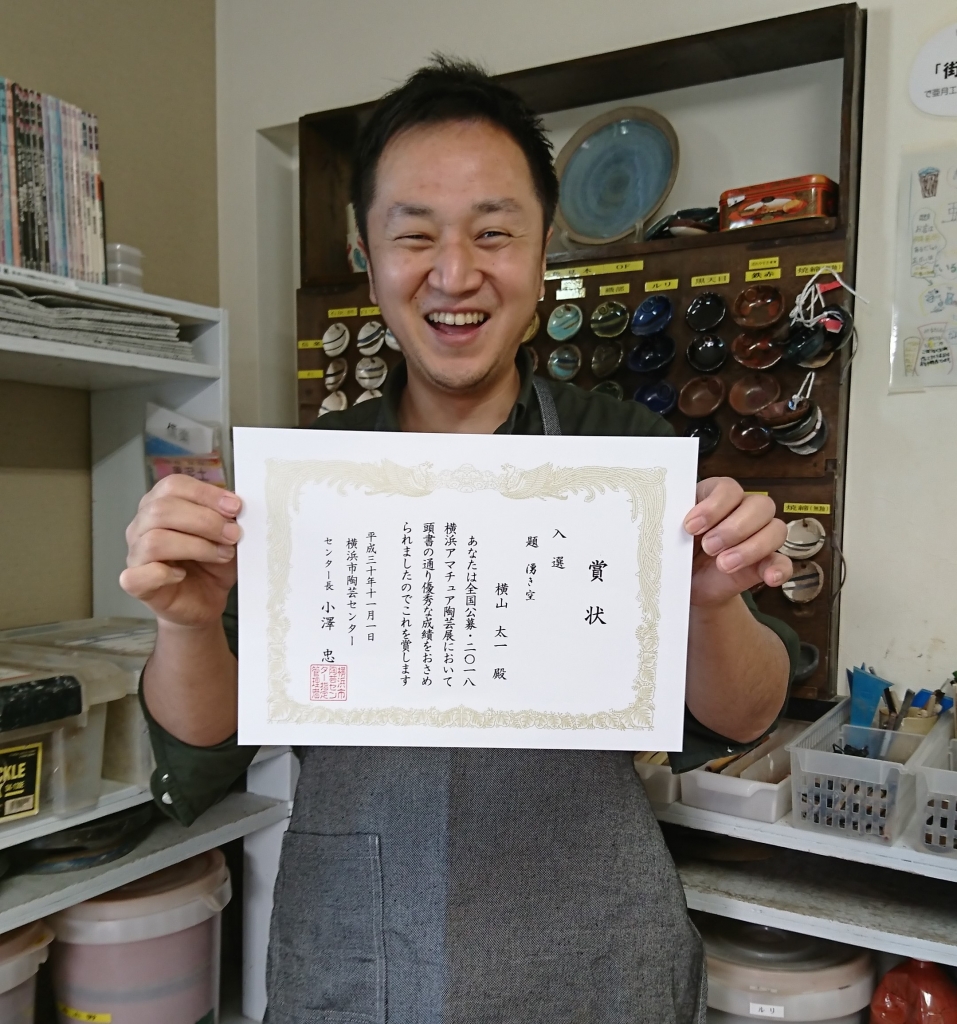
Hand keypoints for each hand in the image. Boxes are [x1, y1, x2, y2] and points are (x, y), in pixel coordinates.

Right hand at [120, 476, 241, 626]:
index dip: (205, 493)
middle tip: (233, 535)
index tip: (235, 507)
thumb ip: (226, 518)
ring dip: (196, 546)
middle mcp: (142, 526)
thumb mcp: (227, 536)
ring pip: (154, 540)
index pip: (173, 485)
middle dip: (205, 521)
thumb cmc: (212, 565)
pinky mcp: (135, 584)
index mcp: (161, 505)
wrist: (205, 602)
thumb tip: (234, 505)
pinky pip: (136, 575)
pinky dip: (162, 574)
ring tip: (222, 555)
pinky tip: (181, 575)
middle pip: (162, 509)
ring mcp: (135, 555)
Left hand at [683, 477, 790, 607]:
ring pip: (776, 529)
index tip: (691, 527)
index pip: (728, 488)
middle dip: (734, 528)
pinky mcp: (766, 562)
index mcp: (717, 497)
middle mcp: (743, 511)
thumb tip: (671, 522)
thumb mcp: (672, 535)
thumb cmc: (679, 551)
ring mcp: (759, 535)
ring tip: (723, 564)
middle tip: (709, 547)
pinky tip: (769, 578)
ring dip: (751, 548)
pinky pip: (784, 561)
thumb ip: (675, 524)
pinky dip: (779, 569)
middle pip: (760, 505)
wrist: (688, 584)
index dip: (713, 506)